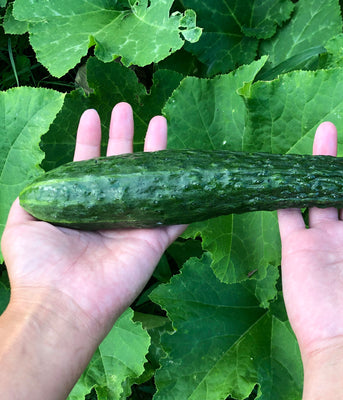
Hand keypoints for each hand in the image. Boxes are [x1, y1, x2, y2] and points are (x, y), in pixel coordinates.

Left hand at [1, 102, 185, 337]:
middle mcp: (110, 209)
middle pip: (122, 164)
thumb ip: (35, 198)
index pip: (89, 163)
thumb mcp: (22, 222)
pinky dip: (186, 196)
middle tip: (126, 108)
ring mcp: (134, 223)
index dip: (90, 138)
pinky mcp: (154, 238)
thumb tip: (42, 183)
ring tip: (158, 120)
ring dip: (156, 150)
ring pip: (152, 180)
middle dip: (124, 134)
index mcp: (82, 204)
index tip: (92, 113)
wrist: (64, 301)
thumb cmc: (38, 264)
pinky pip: (177, 215)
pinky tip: (191, 171)